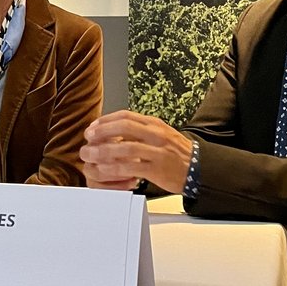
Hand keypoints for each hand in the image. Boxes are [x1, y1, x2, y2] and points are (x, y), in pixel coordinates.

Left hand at [79, 110, 193, 192]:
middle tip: (88, 139)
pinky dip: (114, 168)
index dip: (106, 120)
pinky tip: (104, 169)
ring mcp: (157, 151)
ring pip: (125, 147)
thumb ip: (140, 131)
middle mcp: (156, 134)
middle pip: (124, 127)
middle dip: (102, 132)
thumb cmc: (176, 153)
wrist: (198, 169)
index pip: (126, 116)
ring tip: (89, 155)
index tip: (93, 127)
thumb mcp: (160, 134)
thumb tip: (115, 129)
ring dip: (103, 151)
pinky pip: (131, 166)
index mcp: (155, 124)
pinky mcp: (157, 169)